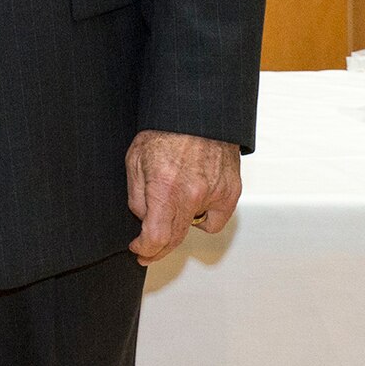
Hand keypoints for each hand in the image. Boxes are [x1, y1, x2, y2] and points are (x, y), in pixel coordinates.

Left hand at [125, 129, 241, 263]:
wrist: (198, 114)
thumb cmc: (164, 131)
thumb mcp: (135, 159)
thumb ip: (137, 195)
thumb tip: (143, 219)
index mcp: (165, 187)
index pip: (157, 236)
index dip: (145, 248)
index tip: (139, 250)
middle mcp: (193, 195)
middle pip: (176, 238)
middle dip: (158, 248)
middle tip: (148, 251)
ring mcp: (215, 195)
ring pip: (194, 228)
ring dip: (179, 227)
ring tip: (170, 212)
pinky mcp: (231, 193)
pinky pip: (215, 219)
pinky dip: (203, 217)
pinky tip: (193, 205)